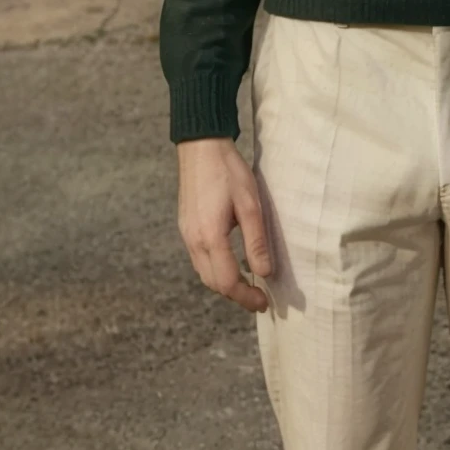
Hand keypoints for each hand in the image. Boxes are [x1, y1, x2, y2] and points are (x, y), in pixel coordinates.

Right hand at [177, 137, 272, 312]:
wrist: (200, 146)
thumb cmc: (228, 172)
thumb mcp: (250, 204)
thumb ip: (256, 241)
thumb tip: (264, 273)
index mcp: (210, 237)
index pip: (227, 282)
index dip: (246, 296)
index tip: (264, 302)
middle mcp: (193, 241)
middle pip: (213, 283)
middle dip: (236, 295)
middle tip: (259, 298)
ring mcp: (186, 234)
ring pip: (204, 273)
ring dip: (225, 284)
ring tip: (248, 284)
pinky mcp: (185, 227)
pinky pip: (199, 259)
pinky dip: (215, 269)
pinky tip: (230, 263)